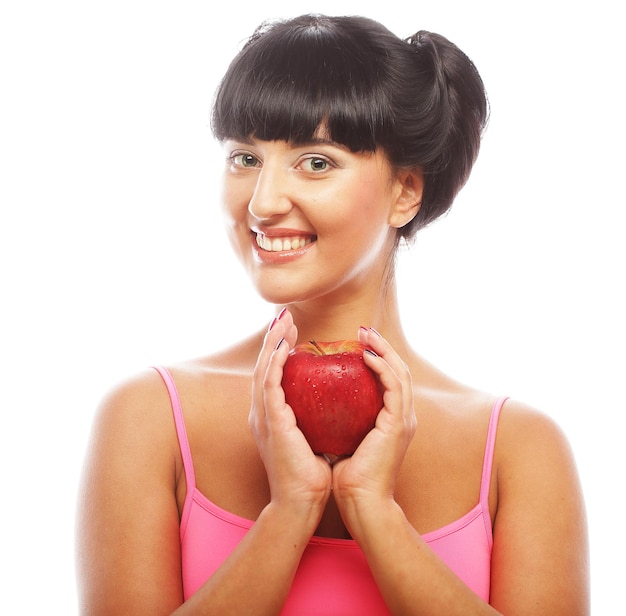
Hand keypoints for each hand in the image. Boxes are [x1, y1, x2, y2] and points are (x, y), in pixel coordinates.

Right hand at [249, 310, 331, 520]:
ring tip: (283, 322)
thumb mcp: (312, 438)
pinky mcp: (270, 422)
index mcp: (271, 416)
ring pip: (262, 370)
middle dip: (272, 339)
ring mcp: (263, 417)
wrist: (301, 501)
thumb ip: (315, 419)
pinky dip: (273, 364)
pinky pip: (269, 385)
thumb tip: (335, 405)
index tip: (291, 332)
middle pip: (263, 366)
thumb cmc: (311, 474)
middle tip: (284, 316)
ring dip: (271, 343)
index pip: (272, 374)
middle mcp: (261, 413)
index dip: (278, 350)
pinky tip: (282, 347)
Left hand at [332, 328, 415, 509]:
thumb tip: (319, 402)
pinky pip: (393, 386)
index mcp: (392, 420)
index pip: (389, 379)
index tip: (358, 342)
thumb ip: (341, 419)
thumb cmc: (348, 476)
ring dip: (384, 349)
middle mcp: (403, 416)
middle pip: (398, 370)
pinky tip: (365, 355)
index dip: (378, 357)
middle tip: (363, 330)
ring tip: (365, 334)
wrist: (360, 502)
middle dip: (382, 346)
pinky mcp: (399, 424)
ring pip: (400, 372)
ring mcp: (404, 420)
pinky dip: (381, 367)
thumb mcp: (344, 439)